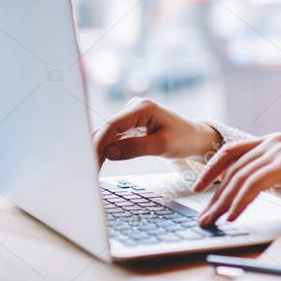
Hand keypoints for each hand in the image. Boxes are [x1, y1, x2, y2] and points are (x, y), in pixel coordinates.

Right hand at [93, 97, 218, 166]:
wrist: (194, 137)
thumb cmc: (183, 139)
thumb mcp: (162, 145)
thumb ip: (135, 148)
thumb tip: (109, 152)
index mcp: (142, 108)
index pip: (112, 125)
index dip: (99, 143)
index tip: (90, 160)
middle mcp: (133, 108)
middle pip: (106, 130)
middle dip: (95, 149)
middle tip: (85, 171)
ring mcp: (129, 117)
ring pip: (107, 135)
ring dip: (98, 152)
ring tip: (90, 172)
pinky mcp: (129, 126)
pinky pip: (113, 139)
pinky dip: (106, 152)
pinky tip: (97, 165)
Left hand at [192, 133, 280, 224]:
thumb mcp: (279, 180)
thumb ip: (258, 176)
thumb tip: (227, 189)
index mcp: (271, 142)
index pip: (231, 151)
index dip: (211, 169)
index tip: (196, 187)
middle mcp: (275, 141)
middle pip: (234, 167)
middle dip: (215, 194)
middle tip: (205, 216)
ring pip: (242, 177)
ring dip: (224, 202)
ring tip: (215, 220)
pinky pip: (255, 184)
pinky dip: (241, 201)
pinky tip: (233, 215)